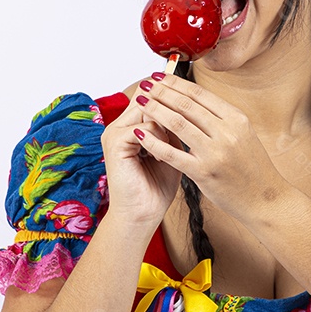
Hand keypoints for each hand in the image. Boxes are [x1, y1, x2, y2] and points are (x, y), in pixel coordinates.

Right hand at [100, 82, 183, 228]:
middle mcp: (119, 125)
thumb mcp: (171, 151)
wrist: (142, 216)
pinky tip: (163, 157)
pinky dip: (159, 138)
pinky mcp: (115, 143)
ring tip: (173, 148)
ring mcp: (114, 132)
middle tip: (188, 130)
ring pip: (149, 108)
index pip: (151, 95)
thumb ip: (175, 129)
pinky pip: (144, 127)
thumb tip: (190, 106)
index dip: (173, 97)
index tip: (196, 111)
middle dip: (173, 110)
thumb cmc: (156, 188)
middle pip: (149, 96)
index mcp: (130, 125)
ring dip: (167, 125)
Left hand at [131, 73, 287, 218]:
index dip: (176, 83)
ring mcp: (215, 152)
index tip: (160, 76)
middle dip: (162, 91)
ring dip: (155, 110)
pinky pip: (173, 153)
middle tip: (146, 84)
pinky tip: (139, 135)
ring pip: (177, 123)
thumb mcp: (243, 135)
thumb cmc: (252, 168)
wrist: (266, 200)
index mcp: (237, 119)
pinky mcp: (204, 173)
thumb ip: (220, 119)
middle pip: (186, 105)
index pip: (200, 94)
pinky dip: (154, 142)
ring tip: (140, 102)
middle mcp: (227, 132)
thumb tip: (193, 100)